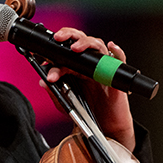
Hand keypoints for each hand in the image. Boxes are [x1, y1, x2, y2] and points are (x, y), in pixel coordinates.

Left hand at [39, 28, 135, 151]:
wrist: (104, 126)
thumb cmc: (87, 112)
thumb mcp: (66, 103)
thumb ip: (54, 93)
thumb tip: (43, 82)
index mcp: (75, 68)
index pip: (63, 55)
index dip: (53, 58)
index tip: (46, 66)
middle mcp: (89, 64)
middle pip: (81, 42)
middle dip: (69, 36)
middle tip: (58, 38)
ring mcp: (103, 68)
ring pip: (97, 46)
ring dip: (86, 43)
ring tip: (76, 48)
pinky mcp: (115, 76)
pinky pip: (119, 60)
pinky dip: (117, 52)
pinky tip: (111, 46)